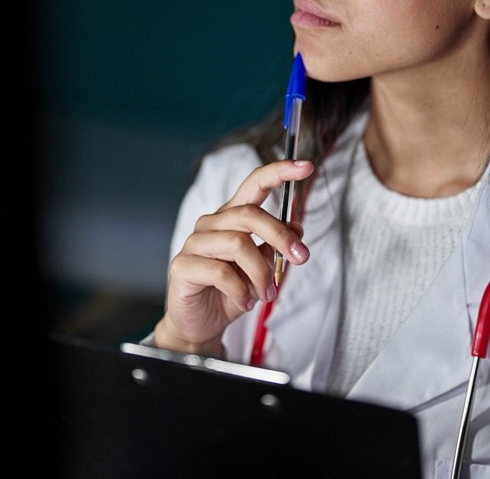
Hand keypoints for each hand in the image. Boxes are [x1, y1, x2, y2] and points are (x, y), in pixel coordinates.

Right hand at [153, 159, 313, 355]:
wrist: (201, 325)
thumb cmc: (230, 293)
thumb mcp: (262, 270)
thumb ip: (275, 248)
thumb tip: (297, 229)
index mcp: (232, 217)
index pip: (254, 184)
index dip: (279, 172)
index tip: (306, 166)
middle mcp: (211, 224)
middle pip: (250, 214)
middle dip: (280, 236)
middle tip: (300, 258)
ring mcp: (195, 243)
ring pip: (238, 244)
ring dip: (261, 273)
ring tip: (267, 294)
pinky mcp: (183, 265)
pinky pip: (221, 272)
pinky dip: (242, 291)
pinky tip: (246, 302)